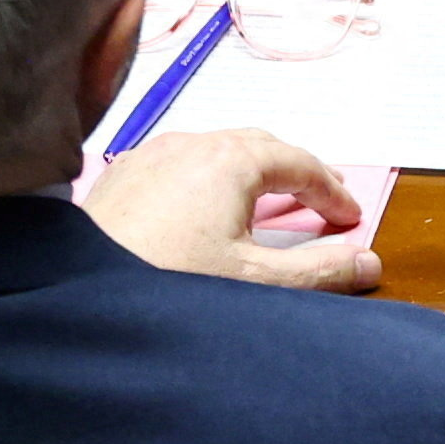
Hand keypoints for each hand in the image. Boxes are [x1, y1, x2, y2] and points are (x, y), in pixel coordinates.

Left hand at [81, 125, 380, 291]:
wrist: (76, 299)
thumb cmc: (165, 284)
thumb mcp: (256, 283)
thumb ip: (319, 272)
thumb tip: (367, 261)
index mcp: (230, 159)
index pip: (300, 163)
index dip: (331, 191)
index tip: (350, 219)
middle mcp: (189, 144)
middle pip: (259, 147)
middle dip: (295, 173)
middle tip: (322, 201)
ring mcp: (149, 156)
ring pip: (215, 153)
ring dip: (250, 174)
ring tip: (268, 204)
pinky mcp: (120, 177)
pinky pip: (177, 166)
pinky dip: (208, 181)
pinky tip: (204, 213)